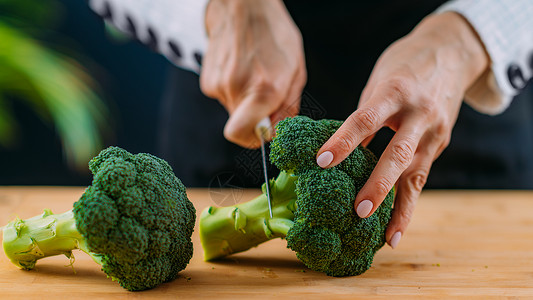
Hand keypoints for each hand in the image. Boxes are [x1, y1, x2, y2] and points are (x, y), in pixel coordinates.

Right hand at [200, 0, 305, 147]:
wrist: (242, 7)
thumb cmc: (274, 35)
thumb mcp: (296, 71)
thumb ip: (288, 107)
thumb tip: (275, 132)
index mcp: (264, 88)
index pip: (244, 135)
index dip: (255, 138)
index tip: (266, 128)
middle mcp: (237, 89)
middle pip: (242, 126)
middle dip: (255, 118)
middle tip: (266, 96)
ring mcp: (218, 85)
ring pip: (234, 112)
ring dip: (245, 101)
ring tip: (254, 75)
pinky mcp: (207, 81)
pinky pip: (224, 98)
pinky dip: (234, 90)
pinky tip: (242, 69)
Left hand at [316, 12, 488, 247]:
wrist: (451, 51)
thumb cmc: (404, 66)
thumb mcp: (380, 82)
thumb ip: (364, 116)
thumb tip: (340, 152)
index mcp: (395, 91)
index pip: (365, 119)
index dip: (344, 141)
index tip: (322, 161)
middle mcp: (419, 113)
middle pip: (398, 153)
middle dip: (378, 184)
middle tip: (359, 210)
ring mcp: (434, 130)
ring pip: (415, 173)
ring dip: (398, 206)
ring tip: (383, 235)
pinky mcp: (440, 144)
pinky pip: (421, 177)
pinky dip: (408, 205)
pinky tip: (395, 230)